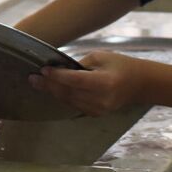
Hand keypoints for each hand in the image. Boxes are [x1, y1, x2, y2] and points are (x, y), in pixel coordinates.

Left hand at [28, 51, 146, 116]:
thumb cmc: (121, 65)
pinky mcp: (96, 114)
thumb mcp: (102, 57)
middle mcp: (101, 99)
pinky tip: (53, 90)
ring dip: (53, 92)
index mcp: (105, 82)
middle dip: (49, 85)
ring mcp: (98, 109)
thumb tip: (59, 69)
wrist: (139, 84)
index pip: (75, 80)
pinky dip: (63, 97)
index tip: (43, 70)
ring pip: (69, 101)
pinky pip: (74, 105)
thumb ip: (81, 63)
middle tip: (32, 78)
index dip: (57, 76)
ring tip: (38, 83)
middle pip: (69, 93)